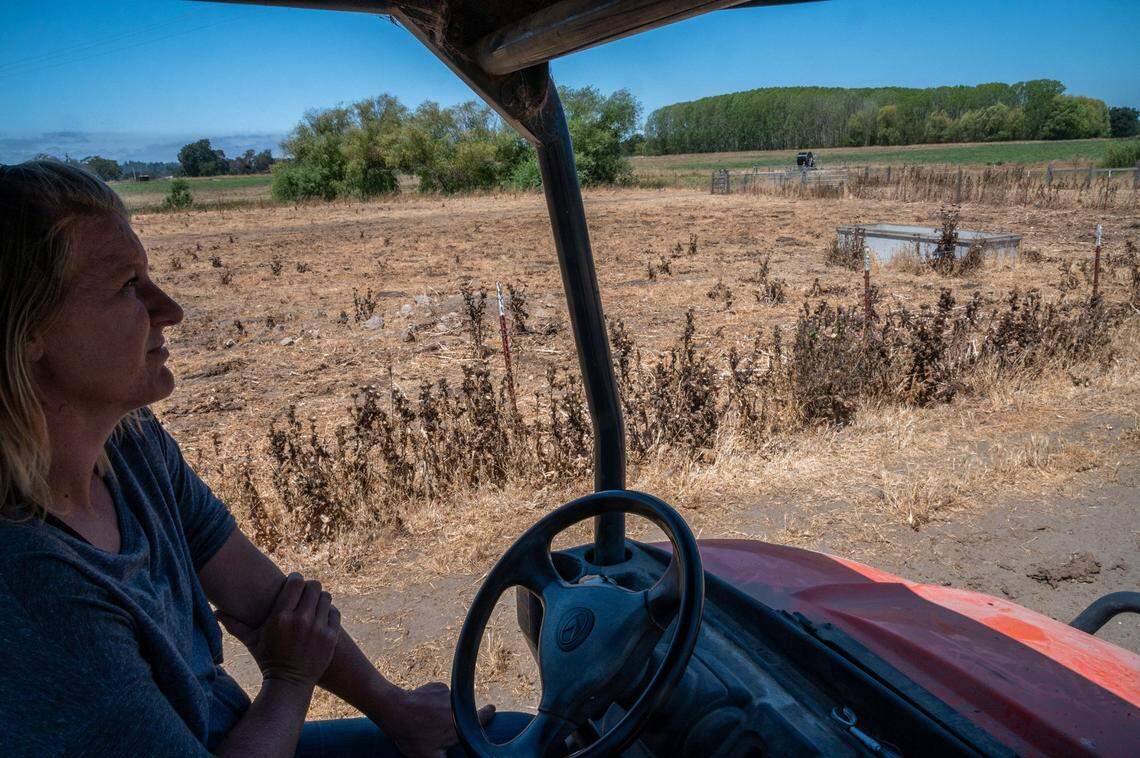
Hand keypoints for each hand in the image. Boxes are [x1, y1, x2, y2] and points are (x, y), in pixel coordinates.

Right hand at [216, 572, 340, 686]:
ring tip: (312, 605)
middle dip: (308, 587)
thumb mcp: (252, 641)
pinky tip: (320, 617)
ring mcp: (317, 629)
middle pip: (313, 586)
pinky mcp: (330, 637)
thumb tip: (215, 612)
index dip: (295, 579)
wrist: (289, 684)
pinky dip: (328, 612)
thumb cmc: (268, 659)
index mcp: (280, 617)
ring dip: (319, 599)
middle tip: (304, 594)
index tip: (293, 583)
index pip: (296, 582)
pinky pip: (334, 612)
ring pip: (325, 597)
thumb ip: (235, 624)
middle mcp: (300, 620)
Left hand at [380, 682, 494, 757]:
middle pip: (462, 712)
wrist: (396, 710)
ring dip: (442, 710)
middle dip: (453, 719)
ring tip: (426, 719)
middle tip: (438, 727)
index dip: (487, 715)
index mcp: (460, 724)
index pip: (484, 716)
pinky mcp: (437, 686)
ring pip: (449, 703)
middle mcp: (458, 706)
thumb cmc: (414, 736)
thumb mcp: (430, 756)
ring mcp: (448, 694)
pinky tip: (422, 708)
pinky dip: (434, 700)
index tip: (491, 711)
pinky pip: (439, 694)